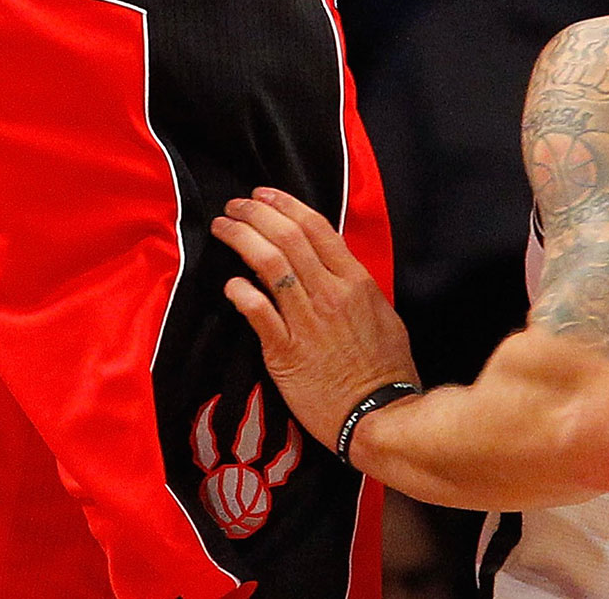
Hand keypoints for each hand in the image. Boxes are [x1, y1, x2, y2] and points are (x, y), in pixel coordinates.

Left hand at [214, 189, 418, 454]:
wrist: (378, 414)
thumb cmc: (385, 367)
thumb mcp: (383, 312)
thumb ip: (356, 284)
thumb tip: (332, 265)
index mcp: (354, 280)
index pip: (316, 227)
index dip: (285, 204)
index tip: (262, 194)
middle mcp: (329, 293)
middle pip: (287, 238)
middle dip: (255, 214)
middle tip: (234, 205)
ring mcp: (306, 322)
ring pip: (269, 265)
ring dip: (241, 240)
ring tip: (223, 228)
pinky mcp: (285, 353)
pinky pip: (258, 313)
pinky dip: (241, 293)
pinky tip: (229, 283)